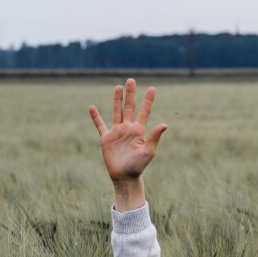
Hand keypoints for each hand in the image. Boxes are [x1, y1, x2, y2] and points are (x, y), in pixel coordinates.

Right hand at [88, 78, 167, 210]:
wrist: (125, 177)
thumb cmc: (138, 166)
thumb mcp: (148, 151)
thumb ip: (154, 137)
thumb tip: (165, 124)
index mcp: (139, 130)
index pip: (144, 111)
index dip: (148, 100)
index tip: (152, 88)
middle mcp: (128, 129)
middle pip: (129, 107)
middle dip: (130, 94)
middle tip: (131, 80)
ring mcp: (117, 132)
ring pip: (116, 112)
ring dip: (117, 100)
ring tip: (118, 87)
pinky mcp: (106, 139)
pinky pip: (100, 125)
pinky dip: (96, 117)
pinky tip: (92, 108)